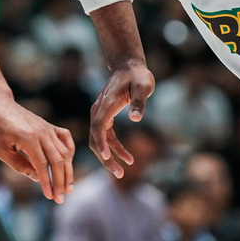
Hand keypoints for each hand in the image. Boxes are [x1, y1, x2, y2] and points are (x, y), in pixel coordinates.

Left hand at [0, 99, 75, 202]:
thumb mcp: (0, 150)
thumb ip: (19, 165)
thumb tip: (36, 178)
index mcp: (28, 138)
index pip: (42, 165)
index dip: (47, 182)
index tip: (50, 197)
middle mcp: (42, 133)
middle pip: (57, 161)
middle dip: (60, 182)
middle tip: (60, 199)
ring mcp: (47, 128)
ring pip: (64, 152)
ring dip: (67, 171)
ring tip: (68, 188)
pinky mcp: (49, 126)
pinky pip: (65, 139)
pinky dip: (69, 152)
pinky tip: (68, 163)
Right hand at [89, 60, 154, 177]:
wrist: (129, 66)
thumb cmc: (138, 75)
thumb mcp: (143, 86)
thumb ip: (139, 101)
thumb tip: (135, 118)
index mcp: (107, 104)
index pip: (98, 127)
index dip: (101, 143)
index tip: (107, 157)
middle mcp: (99, 110)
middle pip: (96, 138)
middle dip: (105, 157)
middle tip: (119, 174)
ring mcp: (100, 114)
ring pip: (99, 140)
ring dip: (109, 157)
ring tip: (122, 172)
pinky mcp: (105, 117)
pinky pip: (106, 136)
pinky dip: (115, 148)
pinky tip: (128, 158)